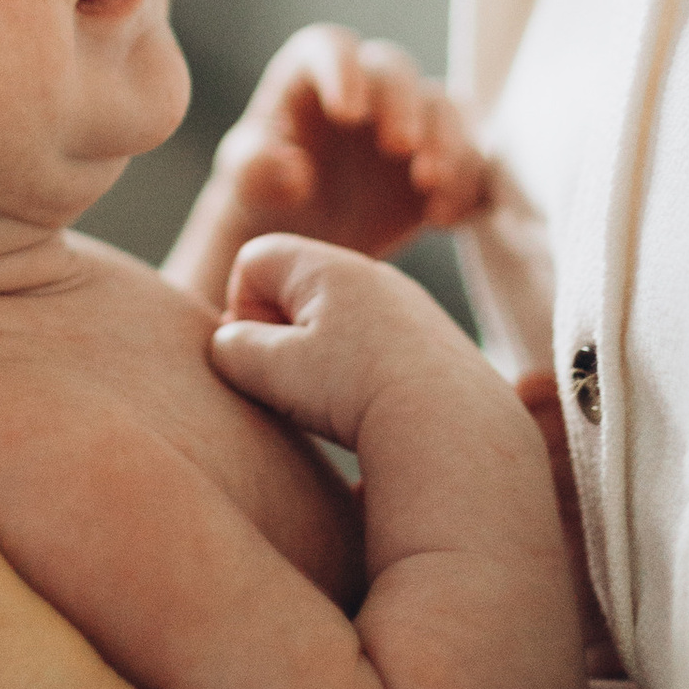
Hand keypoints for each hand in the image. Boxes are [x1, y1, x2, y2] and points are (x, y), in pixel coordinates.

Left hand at [165, 23, 486, 309]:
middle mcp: (368, 87)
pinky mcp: (442, 163)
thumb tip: (294, 173)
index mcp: (313, 72)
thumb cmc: (266, 189)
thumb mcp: (246, 180)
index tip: (346, 113)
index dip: (344, 70)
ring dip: (446, 141)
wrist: (302, 236)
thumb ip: (256, 168)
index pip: (332, 47)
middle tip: (400, 146)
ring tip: (428, 183)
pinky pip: (471, 163)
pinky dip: (465, 186)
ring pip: (445, 109)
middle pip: (396, 71)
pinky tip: (442, 218)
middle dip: (403, 103)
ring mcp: (411, 122)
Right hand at [210, 227, 466, 456]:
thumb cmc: (358, 392)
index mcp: (329, 267)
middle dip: (283, 334)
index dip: (242, 310)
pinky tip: (375, 409)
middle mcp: (373, 275)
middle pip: (298, 287)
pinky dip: (365, 373)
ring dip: (325, 359)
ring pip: (340, 321)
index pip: (255, 260)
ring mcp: (410, 307)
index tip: (264, 356)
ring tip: (338, 403)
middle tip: (296, 383)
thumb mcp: (275, 370)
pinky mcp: (438, 344)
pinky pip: (379, 346)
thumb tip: (230, 344)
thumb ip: (234, 348)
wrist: (458, 427)